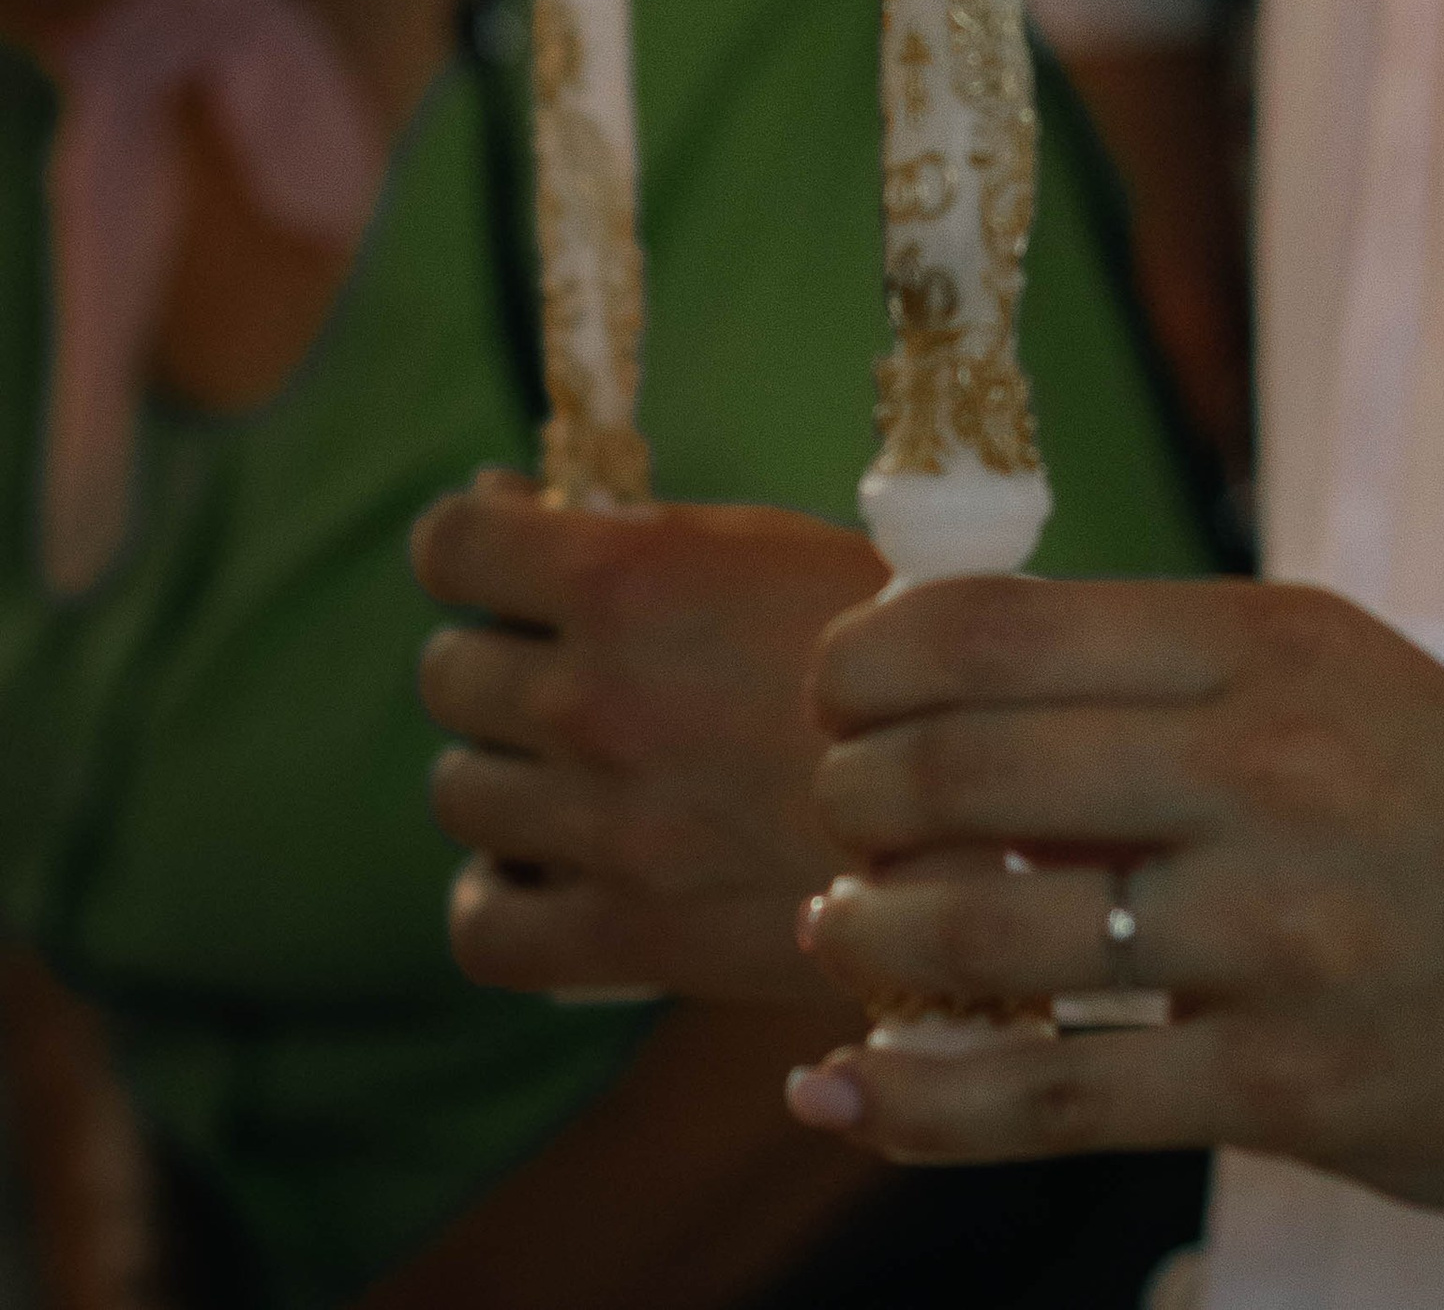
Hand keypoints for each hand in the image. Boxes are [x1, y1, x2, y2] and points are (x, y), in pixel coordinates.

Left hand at [412, 471, 884, 1004]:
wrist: (994, 801)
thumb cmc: (891, 648)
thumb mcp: (769, 546)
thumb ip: (635, 532)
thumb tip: (498, 504)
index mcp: (632, 576)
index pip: (452, 546)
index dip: (466, 546)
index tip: (494, 560)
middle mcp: (598, 696)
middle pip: (449, 673)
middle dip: (496, 659)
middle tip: (565, 671)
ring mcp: (604, 824)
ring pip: (459, 792)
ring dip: (503, 774)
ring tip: (573, 772)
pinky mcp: (627, 939)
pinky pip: (485, 924)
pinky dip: (499, 895)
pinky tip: (547, 869)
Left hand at [788, 576, 1443, 1226]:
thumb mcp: (1350, 696)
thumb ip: (1172, 693)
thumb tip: (950, 712)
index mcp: (1277, 642)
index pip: (996, 622)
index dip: (868, 665)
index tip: (832, 704)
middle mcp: (1270, 764)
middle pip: (959, 763)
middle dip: (848, 803)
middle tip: (833, 831)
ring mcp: (1281, 930)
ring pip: (980, 928)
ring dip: (864, 941)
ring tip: (842, 942)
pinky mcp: (1292, 1086)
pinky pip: (1050, 1093)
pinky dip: (915, 1101)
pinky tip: (847, 1093)